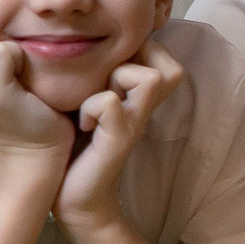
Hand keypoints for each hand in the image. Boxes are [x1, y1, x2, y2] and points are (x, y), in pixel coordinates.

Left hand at [54, 41, 185, 235]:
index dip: (137, 50)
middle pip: (171, 67)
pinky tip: (83, 124)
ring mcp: (134, 123)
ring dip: (116, 80)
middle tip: (105, 82)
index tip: (107, 68)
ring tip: (95, 99)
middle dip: (134, 63)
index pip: (162, 54)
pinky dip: (91, 107)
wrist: (74, 198)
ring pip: (150, 78)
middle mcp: (144, 108)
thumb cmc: (76, 146)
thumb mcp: (88, 102)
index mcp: (138, 96)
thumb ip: (97, 77)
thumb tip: (83, 45)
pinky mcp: (118, 139)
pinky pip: (110, 103)